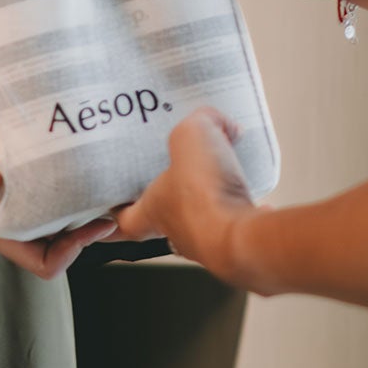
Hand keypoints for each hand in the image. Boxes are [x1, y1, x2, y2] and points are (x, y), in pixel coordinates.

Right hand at [0, 152, 113, 279]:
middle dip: (84, 224)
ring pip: (39, 224)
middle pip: (52, 244)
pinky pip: (21, 205)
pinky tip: (43, 161)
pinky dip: (40, 190)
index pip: (44, 261)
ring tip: (87, 171)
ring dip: (65, 206)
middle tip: (109, 187)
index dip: (76, 248)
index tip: (97, 218)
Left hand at [101, 109, 260, 279]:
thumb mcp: (191, 136)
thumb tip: (217, 122)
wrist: (244, 236)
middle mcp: (177, 231)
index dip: (118, 211)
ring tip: (224, 181)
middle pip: (165, 220)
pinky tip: (254, 198)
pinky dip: (244, 213)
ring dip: (210, 207)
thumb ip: (200, 121)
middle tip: (181, 178)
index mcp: (153, 210)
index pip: (124, 218)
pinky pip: (237, 227)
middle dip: (173, 200)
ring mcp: (209, 243)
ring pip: (203, 224)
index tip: (113, 205)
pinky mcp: (238, 245)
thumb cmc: (204, 195)